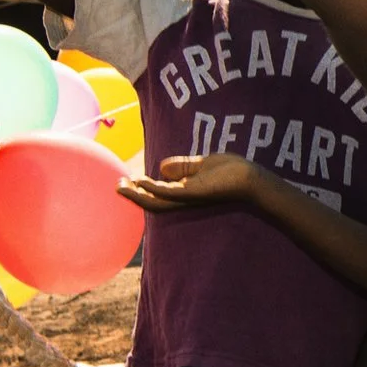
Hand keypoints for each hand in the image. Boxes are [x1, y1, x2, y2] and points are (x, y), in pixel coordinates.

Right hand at [118, 153, 263, 215]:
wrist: (249, 178)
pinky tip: (141, 182)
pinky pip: (169, 192)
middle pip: (152, 201)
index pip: (157, 194)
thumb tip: (160, 168)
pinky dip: (154, 188)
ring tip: (121, 186)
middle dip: (133, 195)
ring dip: (137, 194)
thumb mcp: (201, 165)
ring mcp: (187, 196)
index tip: (126, 181)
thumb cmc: (229, 172)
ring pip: (156, 200)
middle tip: (117, 186)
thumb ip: (182, 167)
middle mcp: (183, 198)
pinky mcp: (193, 192)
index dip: (140, 189)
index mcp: (184, 192)